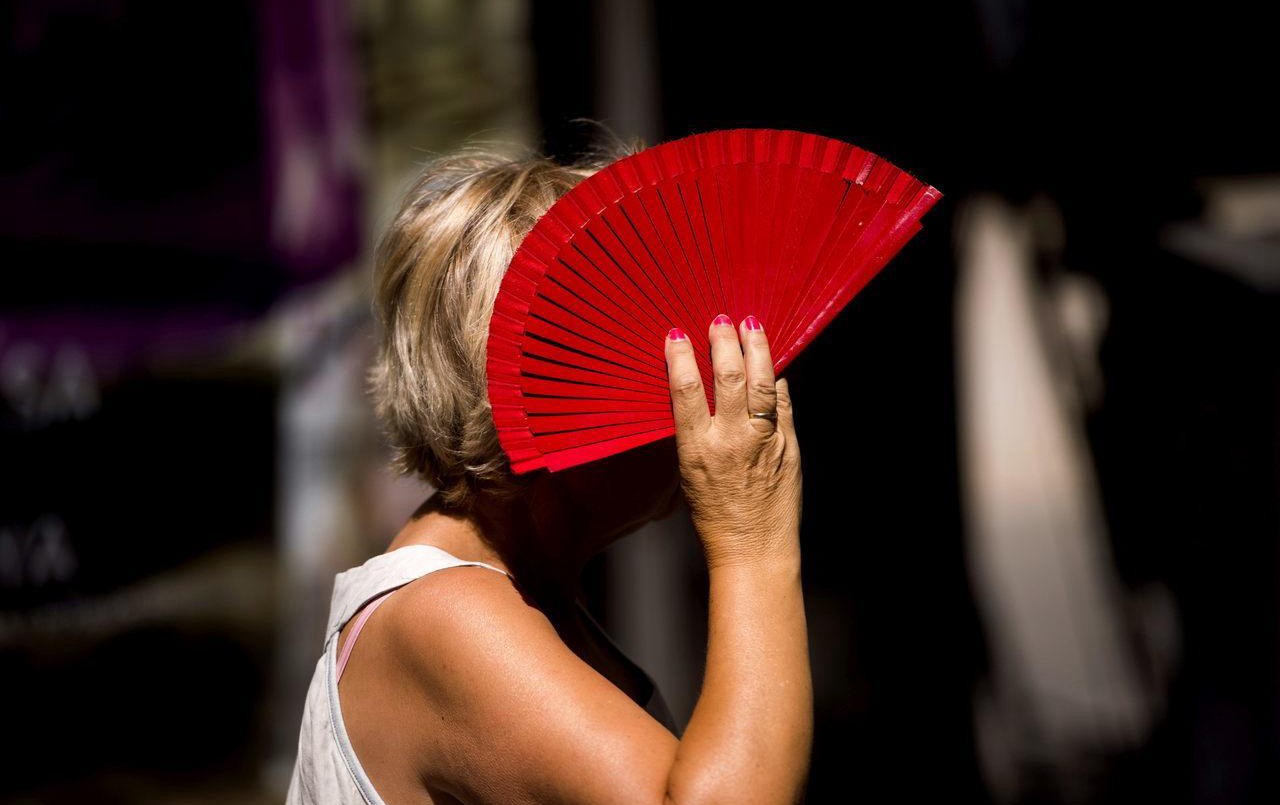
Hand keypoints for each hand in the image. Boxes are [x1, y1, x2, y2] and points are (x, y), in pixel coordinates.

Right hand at [664, 314, 801, 569]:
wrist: (752, 549)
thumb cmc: (715, 514)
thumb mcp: (689, 470)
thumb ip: (697, 430)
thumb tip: (702, 388)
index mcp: (697, 448)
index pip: (686, 389)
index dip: (680, 356)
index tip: (676, 334)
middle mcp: (732, 440)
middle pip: (728, 377)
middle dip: (724, 342)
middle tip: (721, 320)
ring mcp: (764, 441)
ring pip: (763, 383)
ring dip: (756, 349)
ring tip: (752, 324)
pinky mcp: (789, 446)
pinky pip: (783, 403)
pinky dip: (777, 380)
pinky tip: (773, 365)